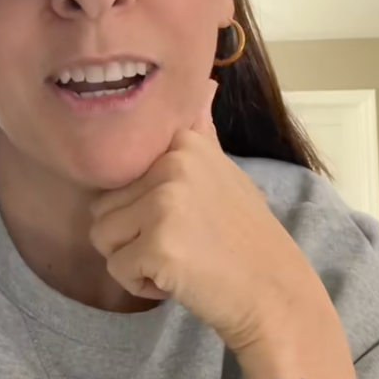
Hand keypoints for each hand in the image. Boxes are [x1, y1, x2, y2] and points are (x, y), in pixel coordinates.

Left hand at [89, 79, 320, 352]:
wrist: (275, 293)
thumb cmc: (246, 239)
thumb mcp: (226, 173)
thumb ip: (202, 133)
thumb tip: (204, 85)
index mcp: (183, 143)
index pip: (118, 178)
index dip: (141, 210)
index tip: (185, 219)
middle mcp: (173, 164)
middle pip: (103, 208)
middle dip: (133, 238)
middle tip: (183, 246)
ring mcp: (166, 203)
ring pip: (103, 238)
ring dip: (133, 261)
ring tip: (179, 261)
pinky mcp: (159, 244)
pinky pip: (116, 269)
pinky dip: (141, 285)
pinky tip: (179, 280)